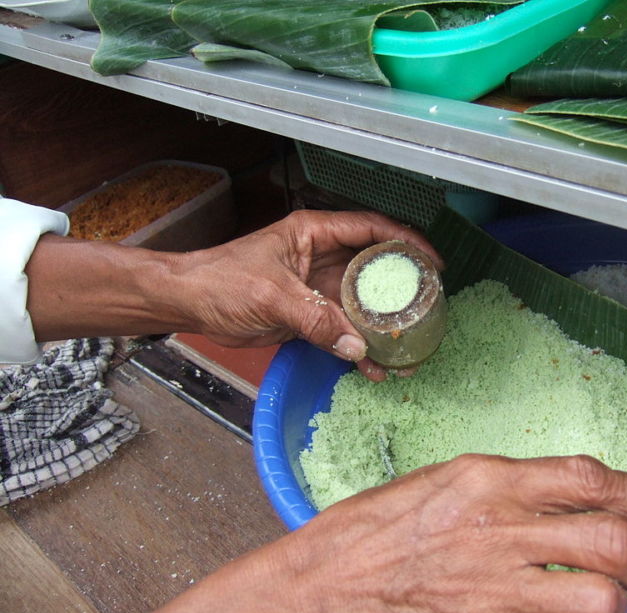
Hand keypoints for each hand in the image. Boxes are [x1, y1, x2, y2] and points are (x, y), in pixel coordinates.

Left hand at [26, 208, 441, 381]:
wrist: (190, 304)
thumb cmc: (222, 280)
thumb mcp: (271, 294)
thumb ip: (315, 318)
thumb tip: (357, 348)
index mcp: (315, 233)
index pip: (372, 229)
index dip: (407, 241)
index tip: (433, 263)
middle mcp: (322, 257)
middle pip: (374, 269)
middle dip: (402, 290)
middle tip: (430, 309)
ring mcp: (318, 287)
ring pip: (361, 304)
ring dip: (383, 326)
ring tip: (408, 349)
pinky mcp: (310, 315)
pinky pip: (342, 330)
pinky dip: (357, 347)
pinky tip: (373, 366)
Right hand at [126, 454, 626, 612]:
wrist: (322, 585)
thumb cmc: (374, 529)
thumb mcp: (441, 483)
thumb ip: (507, 487)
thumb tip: (569, 500)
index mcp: (487, 480)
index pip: (588, 477)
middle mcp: (498, 531)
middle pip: (610, 541)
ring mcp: (493, 593)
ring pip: (600, 605)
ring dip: (619, 609)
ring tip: (610, 608)